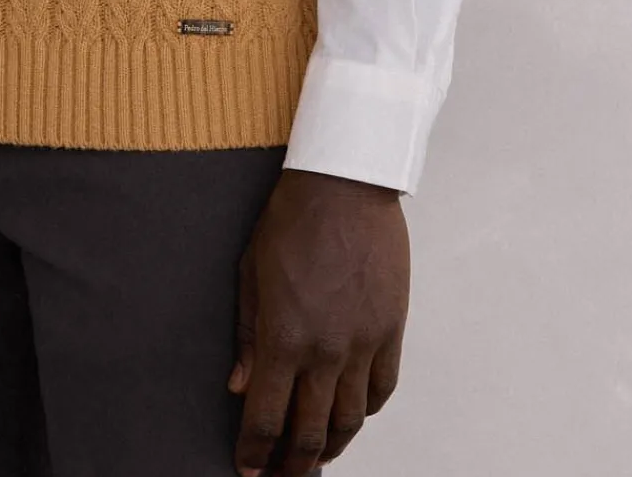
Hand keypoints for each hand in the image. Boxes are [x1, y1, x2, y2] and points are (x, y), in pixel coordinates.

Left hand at [229, 168, 408, 472]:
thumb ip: (248, 335)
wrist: (344, 183)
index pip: (266, 418)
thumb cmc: (291, 219)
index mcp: (284, 337)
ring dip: (332, 447)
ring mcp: (363, 342)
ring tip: (317, 458)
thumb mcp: (251, 273)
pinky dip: (368, 411)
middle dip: (292, 465)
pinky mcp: (390, 328)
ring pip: (351, 420)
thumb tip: (240, 386)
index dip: (255, 453)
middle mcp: (326, 350)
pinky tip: (353, 416)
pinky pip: (383, 388)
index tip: (248, 469)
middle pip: (310, 431)